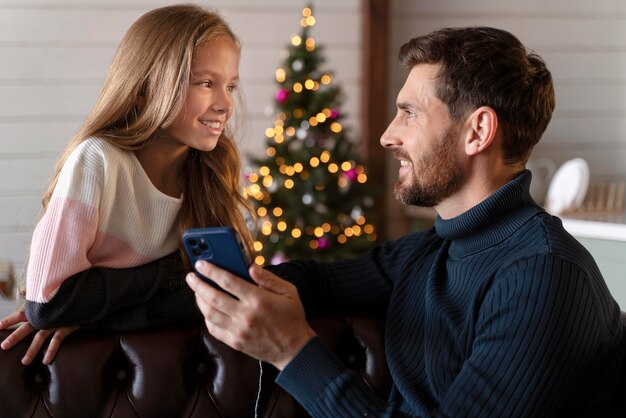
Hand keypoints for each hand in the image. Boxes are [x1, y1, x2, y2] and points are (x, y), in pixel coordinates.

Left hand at [0, 308, 78, 364]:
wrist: (85, 299)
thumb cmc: (67, 301)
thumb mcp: (53, 301)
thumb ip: (42, 307)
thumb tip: (31, 310)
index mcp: (40, 309)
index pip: (20, 313)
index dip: (9, 320)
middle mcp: (45, 316)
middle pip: (26, 327)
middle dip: (14, 337)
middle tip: (3, 346)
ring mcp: (55, 322)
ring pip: (40, 337)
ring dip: (31, 350)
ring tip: (24, 362)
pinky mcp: (66, 326)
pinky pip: (56, 341)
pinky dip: (51, 351)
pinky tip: (45, 361)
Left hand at [186, 261, 315, 369]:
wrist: (293, 349)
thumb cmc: (291, 317)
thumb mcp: (288, 291)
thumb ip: (268, 278)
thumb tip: (250, 267)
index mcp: (258, 300)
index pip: (228, 281)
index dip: (212, 271)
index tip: (201, 264)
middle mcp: (245, 315)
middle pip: (213, 297)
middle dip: (198, 284)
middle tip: (191, 276)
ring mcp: (238, 330)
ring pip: (209, 313)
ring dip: (199, 300)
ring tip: (196, 290)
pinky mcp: (235, 342)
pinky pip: (213, 329)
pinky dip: (206, 317)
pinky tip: (206, 308)